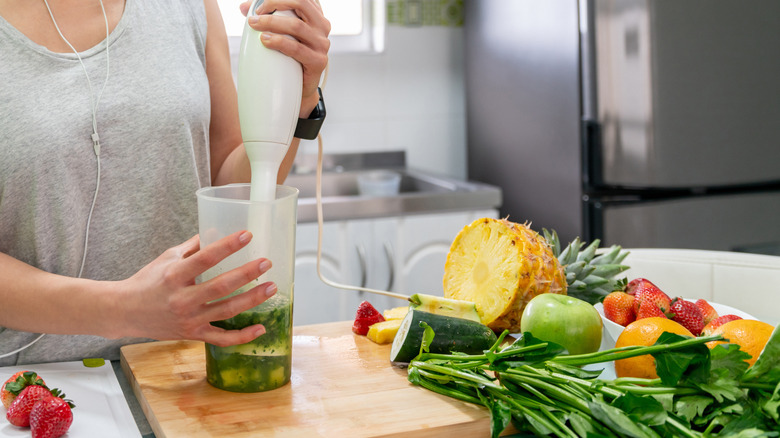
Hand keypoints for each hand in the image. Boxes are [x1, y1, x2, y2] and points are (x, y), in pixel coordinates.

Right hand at [117, 231, 275, 346]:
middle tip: (266, 263)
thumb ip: (193, 247)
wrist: (124, 312)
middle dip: (247, 274)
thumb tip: (216, 230)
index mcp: (175, 275)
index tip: (247, 235)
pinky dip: (242, 337)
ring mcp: (188, 319)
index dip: (228, 246)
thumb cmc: (147, 281)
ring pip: (226, 311)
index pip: (206, 258)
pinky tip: (261, 328)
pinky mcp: (192, 334)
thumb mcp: (166, 258)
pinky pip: (221, 339)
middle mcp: (182, 299)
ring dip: (252, 300)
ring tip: (271, 287)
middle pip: (221, 286)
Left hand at [240, 0, 330, 110]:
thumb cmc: (292, 56)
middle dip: (274, 4)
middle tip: (255, 15)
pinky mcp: (319, 61)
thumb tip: (244, 8)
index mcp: (315, 15)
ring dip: (272, 23)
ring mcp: (322, 44)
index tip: (259, 5)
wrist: (301, 86)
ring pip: (297, 26)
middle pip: (300, 4)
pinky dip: (279, 42)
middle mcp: (322, 26)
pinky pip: (297, 49)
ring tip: (255, 25)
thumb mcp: (281, 32)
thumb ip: (267, 17)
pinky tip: (265, 41)